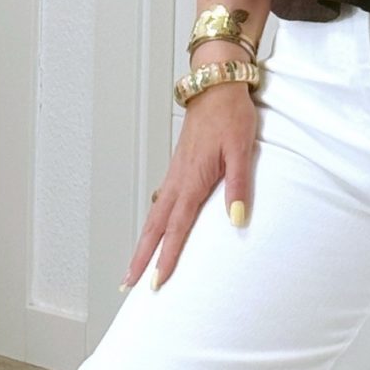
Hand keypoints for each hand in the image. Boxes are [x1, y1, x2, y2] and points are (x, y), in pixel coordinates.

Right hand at [121, 86, 256, 290]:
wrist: (216, 85)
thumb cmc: (230, 114)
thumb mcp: (241, 150)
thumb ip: (239, 185)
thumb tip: (237, 219)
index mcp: (191, 180)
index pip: (176, 228)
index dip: (166, 257)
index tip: (157, 281)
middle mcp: (178, 180)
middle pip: (154, 228)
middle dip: (141, 258)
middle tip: (129, 284)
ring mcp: (176, 174)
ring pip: (154, 216)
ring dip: (144, 243)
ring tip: (135, 266)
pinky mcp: (179, 168)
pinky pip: (161, 202)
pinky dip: (154, 223)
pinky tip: (155, 231)